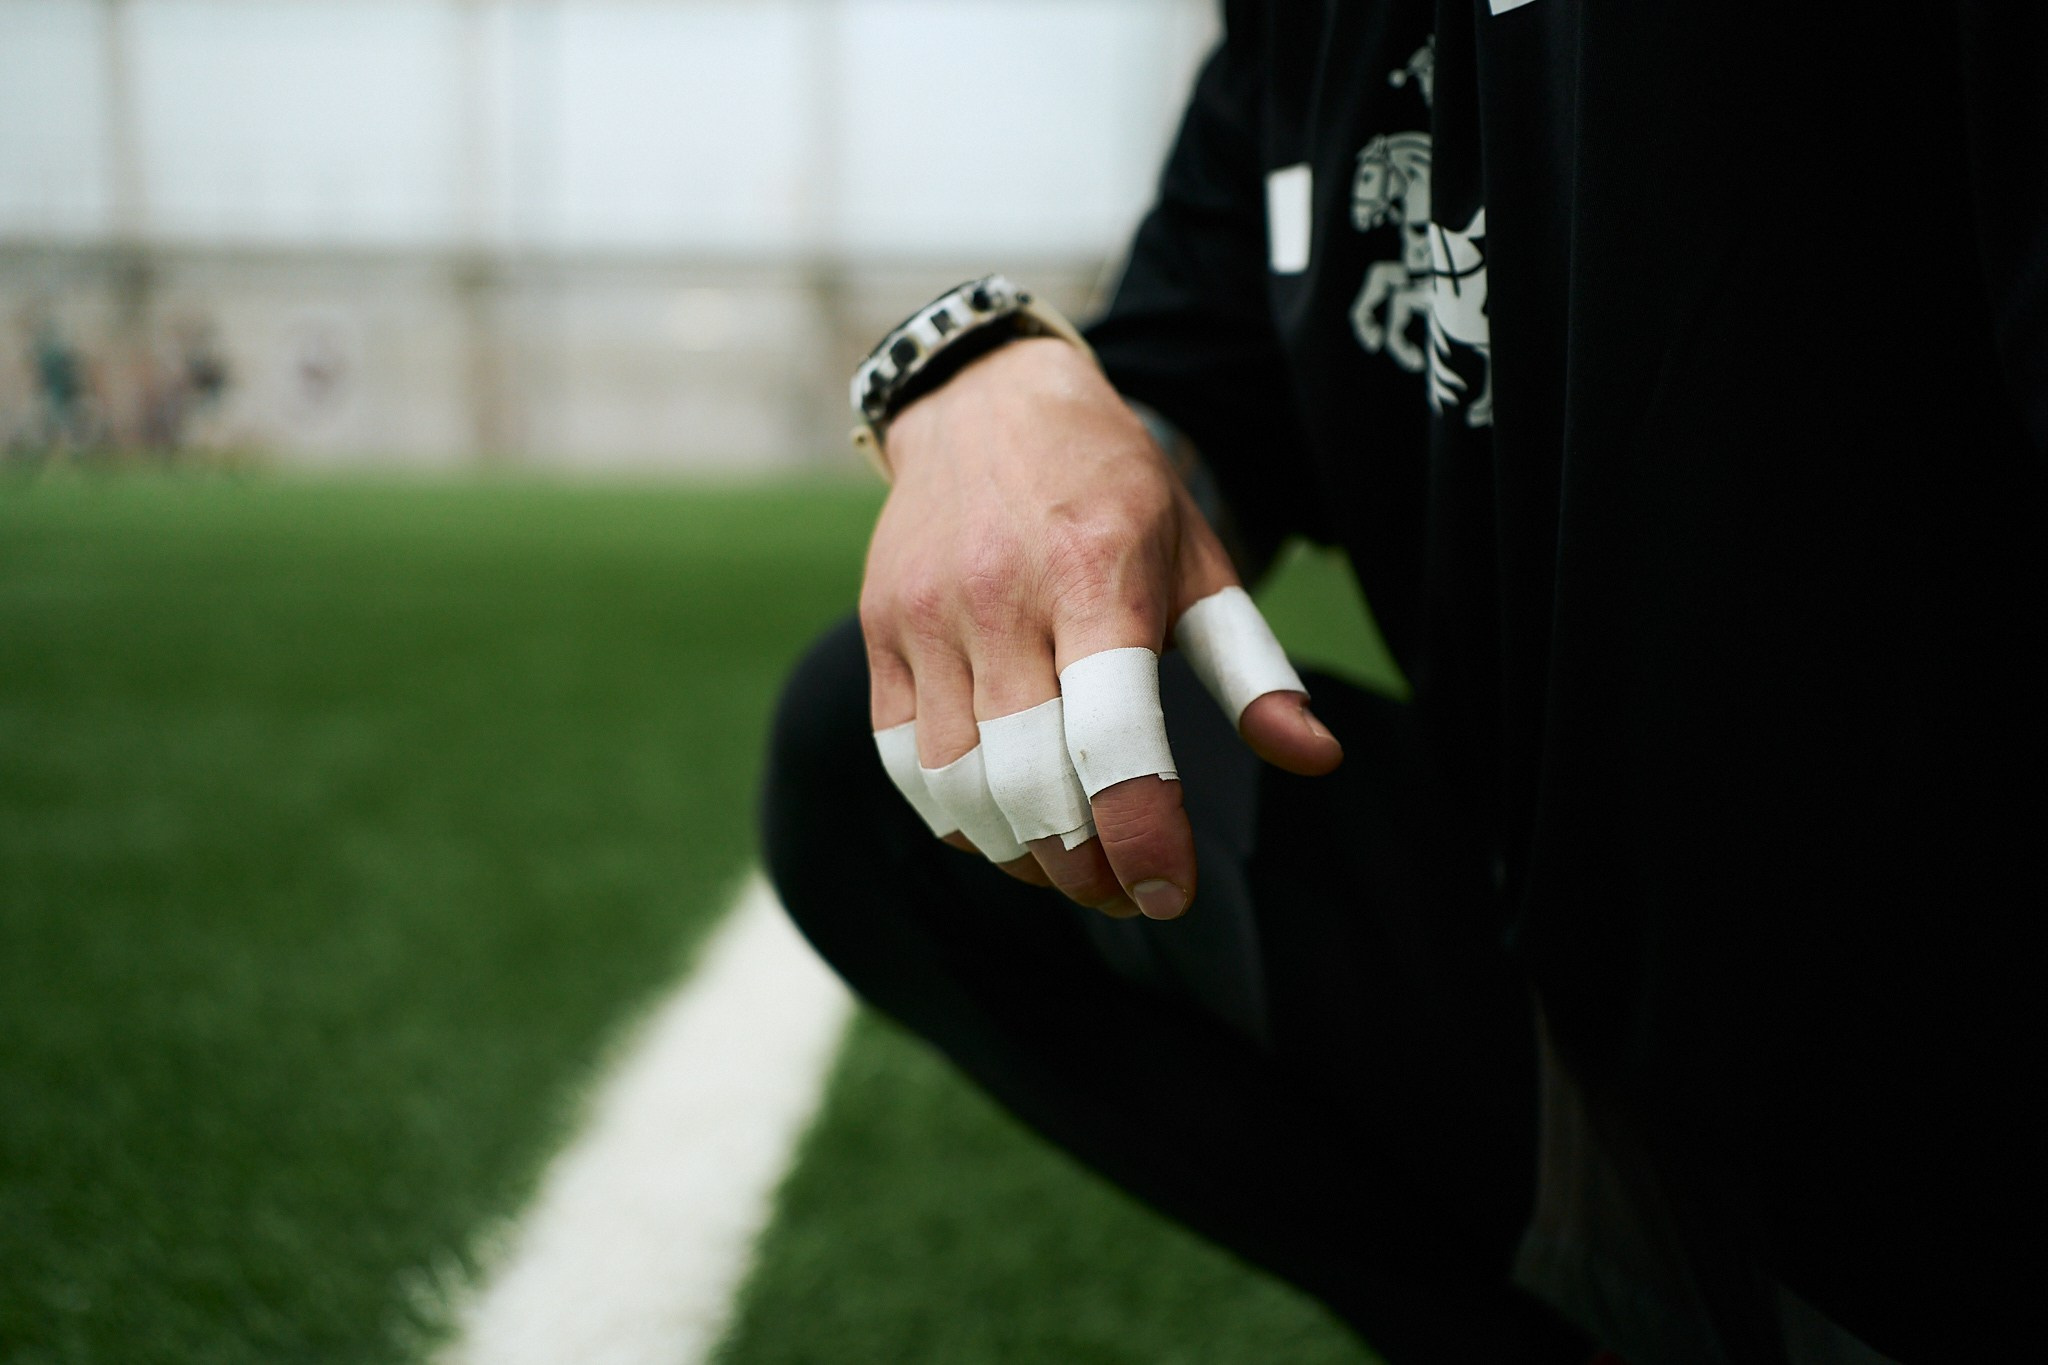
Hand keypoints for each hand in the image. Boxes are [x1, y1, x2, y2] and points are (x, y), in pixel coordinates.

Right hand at [861, 337, 1341, 918]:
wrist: (986, 403)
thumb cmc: (1112, 493)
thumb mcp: (1198, 561)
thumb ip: (1252, 668)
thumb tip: (1314, 759)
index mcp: (1096, 574)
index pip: (1113, 736)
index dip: (1142, 835)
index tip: (1171, 894)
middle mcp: (1000, 597)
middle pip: (1026, 783)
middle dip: (1083, 867)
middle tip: (1126, 889)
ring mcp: (926, 616)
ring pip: (957, 788)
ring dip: (1019, 855)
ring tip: (1072, 862)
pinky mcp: (880, 633)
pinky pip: (904, 763)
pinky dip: (954, 817)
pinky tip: (1004, 822)